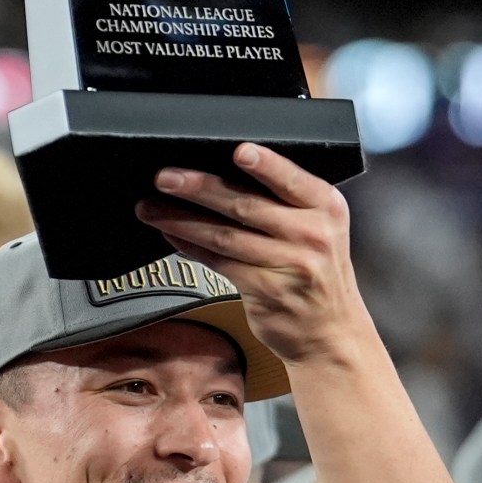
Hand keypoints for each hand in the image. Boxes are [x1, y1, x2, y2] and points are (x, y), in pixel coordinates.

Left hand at [138, 145, 366, 365]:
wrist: (330, 331)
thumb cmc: (315, 270)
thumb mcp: (319, 228)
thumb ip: (286, 201)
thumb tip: (220, 172)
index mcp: (325, 207)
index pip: (292, 180)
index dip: (266, 165)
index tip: (239, 151)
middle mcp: (312, 234)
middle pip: (247, 205)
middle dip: (200, 188)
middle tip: (165, 178)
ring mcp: (290, 265)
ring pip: (225, 236)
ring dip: (182, 220)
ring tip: (151, 208)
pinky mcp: (267, 291)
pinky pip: (220, 263)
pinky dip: (191, 247)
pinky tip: (172, 236)